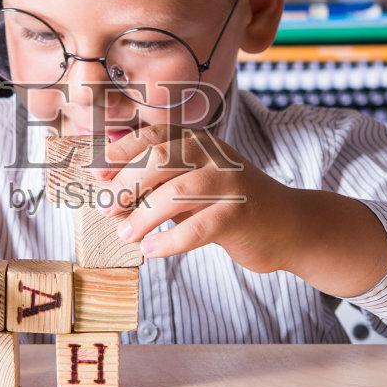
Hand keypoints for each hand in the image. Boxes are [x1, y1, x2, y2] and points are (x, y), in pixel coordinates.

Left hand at [95, 125, 298, 273]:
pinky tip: (152, 250)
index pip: (156, 136)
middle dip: (128, 184)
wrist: (290, 226)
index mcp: (201, 144)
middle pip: (162, 158)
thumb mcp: (196, 185)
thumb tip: (110, 188)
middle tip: (108, 209)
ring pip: (177, 192)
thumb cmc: (231, 207)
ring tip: (125, 235)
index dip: (122, 152)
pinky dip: (170, 240)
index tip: (97, 173)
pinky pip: (198, 226)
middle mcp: (216, 157)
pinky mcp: (241, 215)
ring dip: (143, 216)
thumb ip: (162, 181)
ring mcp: (231, 184)